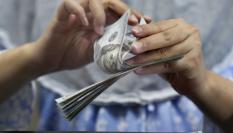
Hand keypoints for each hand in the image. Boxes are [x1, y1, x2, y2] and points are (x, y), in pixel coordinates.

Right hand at [33, 0, 150, 72]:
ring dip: (100, 13)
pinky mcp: (61, 14)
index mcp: (99, 21)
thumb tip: (129, 44)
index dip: (132, 13)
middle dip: (123, 9)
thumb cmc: (72, 55)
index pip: (118, 11)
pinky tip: (86, 25)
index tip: (145, 20)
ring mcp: (76, 12)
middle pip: (108, 0)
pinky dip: (80, 12)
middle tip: (132, 21)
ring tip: (99, 31)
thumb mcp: (97, 51)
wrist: (51, 61)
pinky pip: (70, 3)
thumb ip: (109, 45)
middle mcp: (89, 14)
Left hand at [128, 19, 206, 95]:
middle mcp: (190, 33)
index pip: (161, 26)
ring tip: (132, 62)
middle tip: (133, 48)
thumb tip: (134, 32)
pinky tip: (140, 70)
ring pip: (166, 53)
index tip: (133, 31)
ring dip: (146, 58)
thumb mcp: (162, 47)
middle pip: (165, 37)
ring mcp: (194, 48)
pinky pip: (168, 66)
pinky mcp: (192, 63)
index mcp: (181, 26)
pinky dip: (152, 68)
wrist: (193, 80)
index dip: (146, 29)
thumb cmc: (174, 61)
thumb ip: (151, 38)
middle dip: (147, 43)